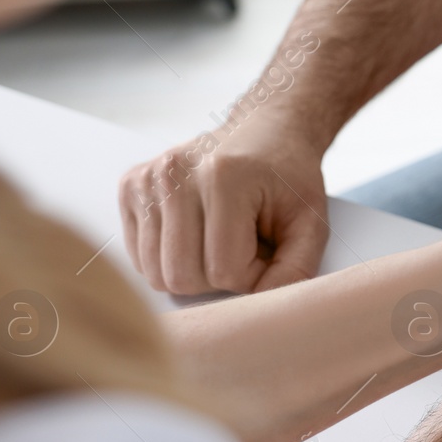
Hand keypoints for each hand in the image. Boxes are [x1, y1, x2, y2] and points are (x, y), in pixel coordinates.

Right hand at [118, 115, 329, 295]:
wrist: (267, 131)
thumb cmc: (289, 178)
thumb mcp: (311, 223)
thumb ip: (296, 271)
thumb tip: (264, 310)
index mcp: (222, 177)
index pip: (223, 270)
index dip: (252, 276)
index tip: (267, 251)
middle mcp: (175, 173)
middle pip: (180, 277)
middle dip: (217, 279)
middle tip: (243, 248)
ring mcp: (147, 178)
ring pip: (155, 273)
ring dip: (192, 270)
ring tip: (219, 239)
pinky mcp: (131, 186)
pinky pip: (139, 257)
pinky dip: (169, 257)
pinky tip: (195, 232)